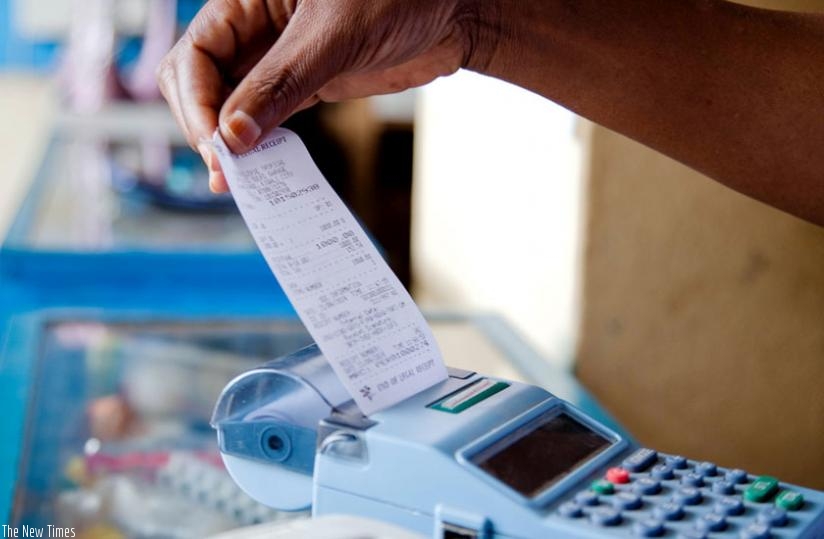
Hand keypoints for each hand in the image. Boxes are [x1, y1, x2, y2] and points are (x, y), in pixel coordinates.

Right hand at [156, 0, 497, 191]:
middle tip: (227, 172)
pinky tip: (263, 169)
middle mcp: (255, 27)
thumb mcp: (336, 34)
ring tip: (240, 183)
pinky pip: (267, 116)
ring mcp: (278, 58)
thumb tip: (234, 135)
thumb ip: (283, 81)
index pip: (196, 54)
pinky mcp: (305, 82)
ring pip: (230, 104)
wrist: (455, 10)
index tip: (219, 146)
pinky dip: (261, 143)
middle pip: (200, 82)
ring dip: (230, 143)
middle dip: (205, 125)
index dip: (197, 102)